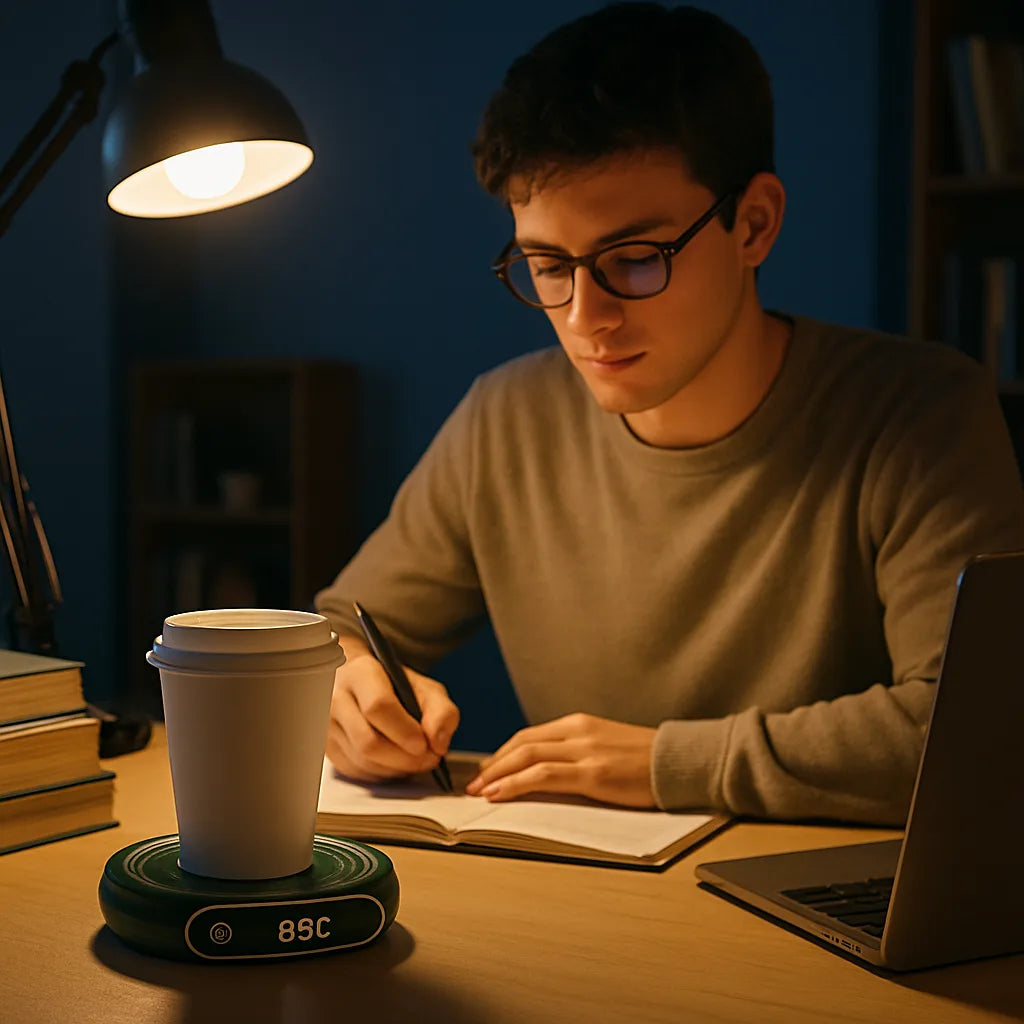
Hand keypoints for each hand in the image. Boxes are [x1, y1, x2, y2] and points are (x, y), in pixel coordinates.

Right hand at [326, 643, 458, 782]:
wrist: (361, 683)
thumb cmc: (394, 684)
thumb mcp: (425, 688)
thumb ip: (442, 711)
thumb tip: (437, 743)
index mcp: (361, 673)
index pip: (378, 706)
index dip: (404, 731)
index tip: (424, 745)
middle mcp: (336, 697)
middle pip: (368, 742)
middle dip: (404, 758)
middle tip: (428, 758)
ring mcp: (326, 724)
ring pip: (362, 761)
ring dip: (395, 768)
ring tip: (414, 759)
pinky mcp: (326, 747)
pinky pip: (355, 772)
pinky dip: (381, 773)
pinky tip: (394, 762)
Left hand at [465, 713, 656, 806]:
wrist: (680, 762)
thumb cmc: (647, 760)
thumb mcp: (606, 746)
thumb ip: (578, 752)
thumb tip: (548, 772)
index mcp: (579, 723)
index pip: (528, 736)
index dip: (502, 754)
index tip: (486, 771)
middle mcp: (577, 731)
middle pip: (521, 744)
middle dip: (492, 765)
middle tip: (474, 783)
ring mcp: (584, 751)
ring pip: (526, 757)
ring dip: (497, 775)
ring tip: (479, 792)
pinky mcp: (593, 773)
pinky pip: (543, 776)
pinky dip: (515, 784)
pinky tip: (500, 795)